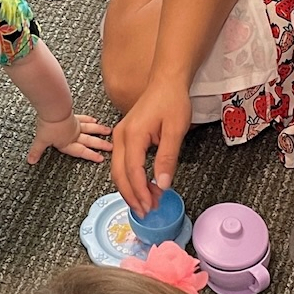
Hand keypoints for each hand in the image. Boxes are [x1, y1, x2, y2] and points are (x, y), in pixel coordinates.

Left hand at [26, 111, 112, 164]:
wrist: (53, 110)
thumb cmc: (48, 125)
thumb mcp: (41, 140)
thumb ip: (36, 151)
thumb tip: (31, 160)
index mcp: (67, 143)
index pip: (81, 151)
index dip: (91, 155)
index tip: (101, 158)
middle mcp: (74, 135)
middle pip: (90, 141)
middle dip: (101, 145)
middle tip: (111, 147)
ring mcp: (75, 125)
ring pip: (90, 129)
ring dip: (99, 131)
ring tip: (109, 132)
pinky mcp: (73, 116)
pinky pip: (83, 118)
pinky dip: (89, 119)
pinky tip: (95, 119)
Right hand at [111, 81, 192, 215]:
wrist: (166, 82)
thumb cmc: (172, 101)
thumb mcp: (176, 131)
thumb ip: (167, 159)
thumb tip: (163, 184)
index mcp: (133, 135)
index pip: (132, 171)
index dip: (141, 192)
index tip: (151, 206)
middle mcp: (121, 136)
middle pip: (119, 175)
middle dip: (131, 196)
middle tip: (146, 212)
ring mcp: (120, 136)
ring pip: (118, 171)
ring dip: (131, 189)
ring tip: (148, 202)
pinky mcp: (124, 137)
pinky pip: (122, 163)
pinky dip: (131, 179)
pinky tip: (145, 187)